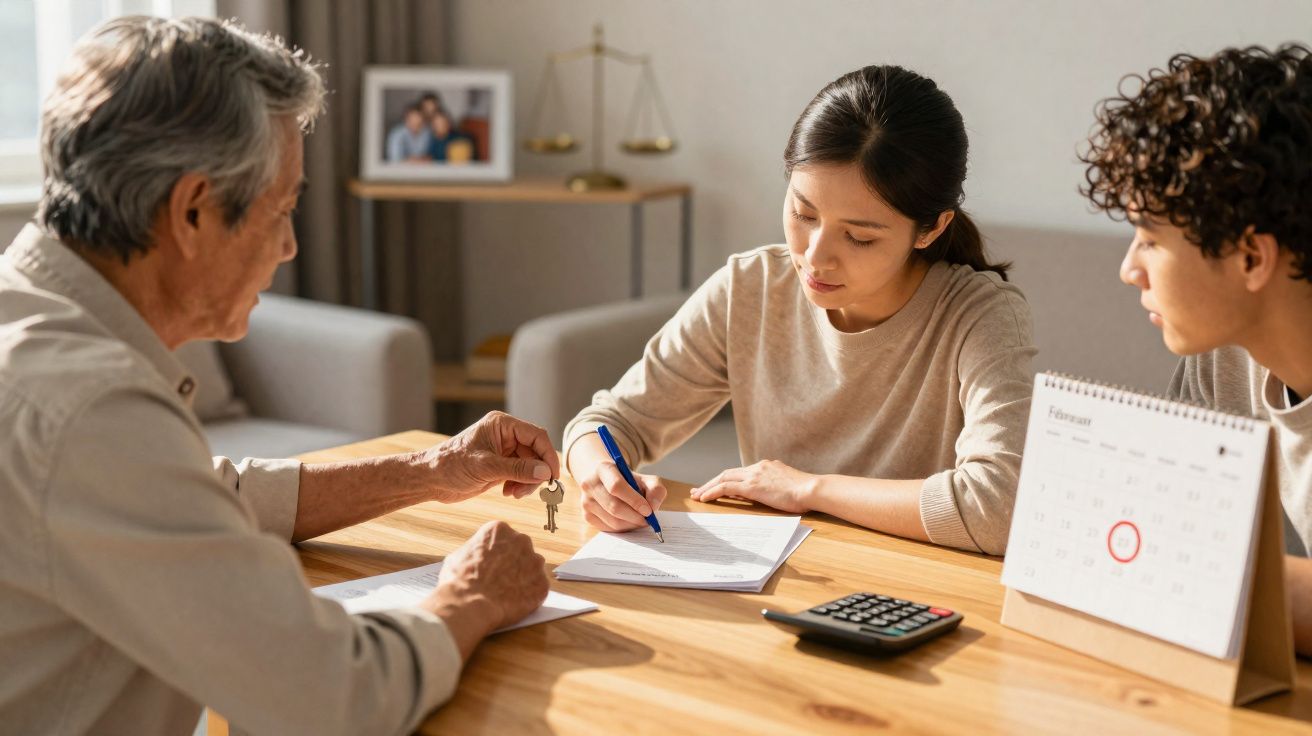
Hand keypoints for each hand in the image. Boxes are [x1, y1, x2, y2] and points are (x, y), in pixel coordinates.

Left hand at [422, 411, 560, 502]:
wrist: (430, 479)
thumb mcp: (486, 467)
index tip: (553, 476)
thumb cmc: (451, 465)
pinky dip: (520, 484)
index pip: (536, 436)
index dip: (548, 455)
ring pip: (530, 465)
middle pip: (536, 452)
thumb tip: (545, 472)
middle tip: (529, 490)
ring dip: (528, 481)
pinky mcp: (500, 465)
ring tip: (514, 493)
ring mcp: (503, 450)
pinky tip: (508, 492)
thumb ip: (517, 468)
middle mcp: (505, 435)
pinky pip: (521, 473)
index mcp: (502, 425)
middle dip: (536, 472)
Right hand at [423, 520, 548, 659]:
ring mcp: (535, 562)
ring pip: (532, 568)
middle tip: (501, 579)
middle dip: (513, 563)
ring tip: (507, 593)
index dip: (497, 553)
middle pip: (521, 550)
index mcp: (499, 530)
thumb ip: (474, 551)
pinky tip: (514, 603)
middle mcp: (521, 540)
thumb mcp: (458, 556)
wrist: (468, 605)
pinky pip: (538, 588)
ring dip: (524, 578)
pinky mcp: (542, 584)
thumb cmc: (458, 581)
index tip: (493, 564)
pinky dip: (529, 596)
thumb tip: (476, 556)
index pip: (503, 538)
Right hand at [578, 461, 667, 532]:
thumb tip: (653, 506)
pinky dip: (623, 528)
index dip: (634, 501)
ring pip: (612, 521)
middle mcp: (590, 484)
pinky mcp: (586, 515)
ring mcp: (586, 501)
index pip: (616, 486)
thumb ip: (655, 489)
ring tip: (640, 520)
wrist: (603, 479)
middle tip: (648, 520)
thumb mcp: (643, 478)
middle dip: (635, 517)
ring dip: (631, 524)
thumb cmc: (626, 480)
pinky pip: (608, 528)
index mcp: (603, 469)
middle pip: (614, 507)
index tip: (648, 510)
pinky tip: (629, 521)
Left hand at [690, 459, 815, 513]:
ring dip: (708, 487)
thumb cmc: (805, 493)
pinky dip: (713, 492)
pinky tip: (705, 498)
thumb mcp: (786, 486)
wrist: (812, 489)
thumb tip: (762, 493)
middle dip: (711, 482)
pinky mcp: (753, 486)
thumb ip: (773, 486)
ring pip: (723, 478)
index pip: (740, 473)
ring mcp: (755, 475)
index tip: (716, 487)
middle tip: (698, 490)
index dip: (726, 480)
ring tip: (697, 496)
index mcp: (766, 466)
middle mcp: (758, 467)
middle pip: (728, 473)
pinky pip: (726, 487)